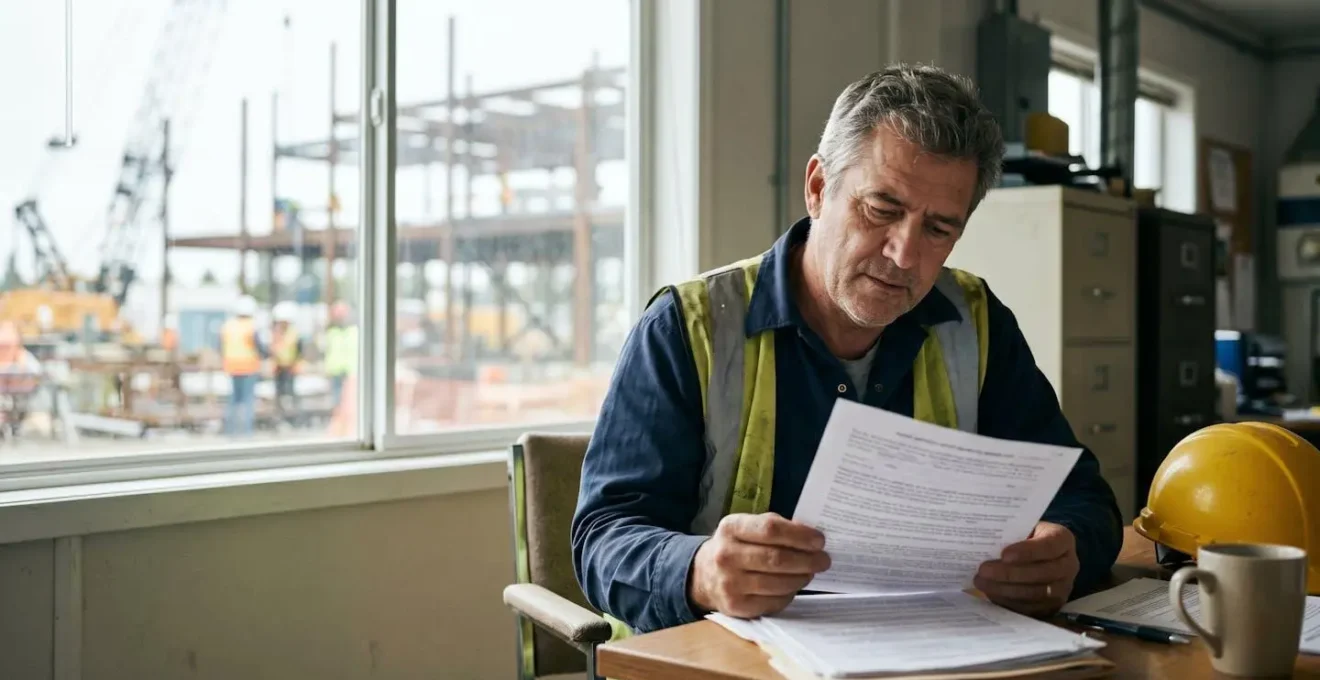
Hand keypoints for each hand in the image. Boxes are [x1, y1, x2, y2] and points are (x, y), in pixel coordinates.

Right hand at [688, 512, 831, 618]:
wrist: (703, 575)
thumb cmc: (735, 546)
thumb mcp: (747, 527)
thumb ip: (775, 527)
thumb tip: (810, 536)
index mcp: (731, 528)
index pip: (770, 529)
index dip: (799, 535)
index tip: (819, 541)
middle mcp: (726, 555)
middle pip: (777, 559)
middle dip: (807, 560)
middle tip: (823, 560)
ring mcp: (730, 583)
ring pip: (778, 583)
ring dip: (801, 578)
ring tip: (810, 572)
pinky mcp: (737, 606)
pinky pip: (774, 601)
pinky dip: (789, 593)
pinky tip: (793, 585)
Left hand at [974, 521, 1078, 616]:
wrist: (1041, 554)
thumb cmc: (1028, 536)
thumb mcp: (1024, 527)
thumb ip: (1012, 534)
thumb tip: (985, 543)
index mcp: (1063, 540)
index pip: (1048, 546)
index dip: (1027, 552)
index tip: (1003, 555)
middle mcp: (1069, 565)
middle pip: (1043, 573)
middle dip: (1010, 574)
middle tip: (983, 570)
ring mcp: (1063, 588)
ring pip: (1036, 593)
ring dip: (1005, 590)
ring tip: (981, 582)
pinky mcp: (1053, 606)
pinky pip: (1032, 608)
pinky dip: (1009, 602)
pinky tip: (991, 593)